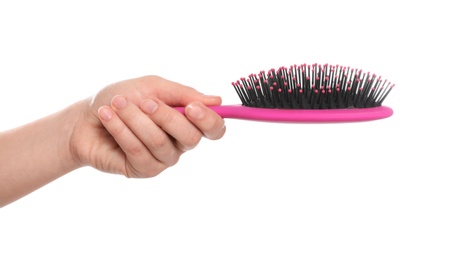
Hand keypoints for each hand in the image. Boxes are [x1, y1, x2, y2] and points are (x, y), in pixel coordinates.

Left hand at [70, 75, 225, 177]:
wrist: (85, 117)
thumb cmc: (121, 99)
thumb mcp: (152, 87)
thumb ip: (183, 94)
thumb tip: (217, 101)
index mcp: (187, 121)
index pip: (214, 129)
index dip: (209, 120)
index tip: (191, 107)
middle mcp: (179, 143)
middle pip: (191, 138)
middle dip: (166, 116)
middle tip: (144, 101)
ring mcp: (162, 159)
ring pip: (160, 142)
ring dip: (135, 119)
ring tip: (117, 104)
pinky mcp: (143, 170)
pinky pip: (138, 151)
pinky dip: (121, 129)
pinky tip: (108, 116)